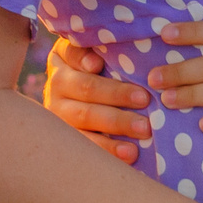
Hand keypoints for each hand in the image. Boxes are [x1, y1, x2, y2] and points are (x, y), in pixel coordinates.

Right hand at [43, 35, 148, 164]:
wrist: (79, 102)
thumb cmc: (102, 71)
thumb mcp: (97, 54)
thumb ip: (107, 48)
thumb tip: (109, 55)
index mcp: (64, 58)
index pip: (72, 53)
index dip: (84, 58)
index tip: (99, 64)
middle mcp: (56, 84)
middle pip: (86, 87)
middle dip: (116, 94)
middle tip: (145, 99)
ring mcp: (57, 113)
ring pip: (84, 118)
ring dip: (116, 123)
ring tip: (144, 129)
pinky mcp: (66, 139)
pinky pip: (86, 145)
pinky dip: (109, 150)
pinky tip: (131, 154)